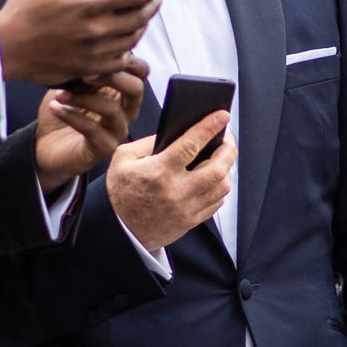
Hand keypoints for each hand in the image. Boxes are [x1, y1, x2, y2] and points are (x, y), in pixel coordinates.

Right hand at [0, 0, 162, 84]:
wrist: (4, 49)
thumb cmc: (23, 12)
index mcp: (87, 5)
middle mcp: (95, 31)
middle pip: (138, 18)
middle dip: (152, 4)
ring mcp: (93, 53)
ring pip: (132, 39)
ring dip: (143, 25)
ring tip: (144, 14)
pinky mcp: (88, 69)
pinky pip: (119, 61)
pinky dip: (129, 49)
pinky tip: (127, 40)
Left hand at [33, 56, 148, 191]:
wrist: (45, 145)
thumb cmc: (63, 110)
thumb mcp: (71, 81)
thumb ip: (85, 65)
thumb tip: (89, 47)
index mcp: (122, 91)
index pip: (141, 71)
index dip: (125, 59)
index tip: (97, 52)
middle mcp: (125, 111)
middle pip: (136, 89)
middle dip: (112, 77)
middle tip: (84, 73)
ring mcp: (117, 131)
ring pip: (112, 109)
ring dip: (83, 97)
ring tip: (60, 94)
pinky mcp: (103, 148)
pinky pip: (92, 130)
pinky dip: (71, 116)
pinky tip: (55, 107)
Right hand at [105, 112, 234, 252]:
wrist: (118, 231)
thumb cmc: (119, 193)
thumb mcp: (123, 159)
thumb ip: (147, 142)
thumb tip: (173, 133)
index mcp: (160, 171)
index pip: (192, 144)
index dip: (210, 127)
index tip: (222, 115)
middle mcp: (177, 191)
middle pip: (217, 168)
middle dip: (229, 149)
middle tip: (227, 138)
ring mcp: (186, 208)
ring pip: (222, 187)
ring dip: (227, 169)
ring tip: (222, 158)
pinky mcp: (190, 221)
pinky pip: (216, 203)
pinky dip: (220, 188)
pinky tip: (215, 179)